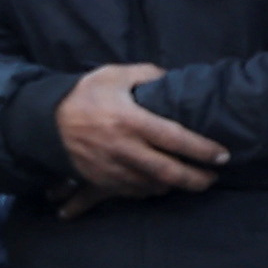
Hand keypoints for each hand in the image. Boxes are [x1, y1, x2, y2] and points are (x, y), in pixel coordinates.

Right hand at [51, 62, 223, 197]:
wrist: (44, 121)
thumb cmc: (85, 95)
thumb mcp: (115, 75)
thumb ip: (147, 75)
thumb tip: (174, 80)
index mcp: (129, 119)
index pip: (175, 138)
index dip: (203, 149)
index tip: (223, 155)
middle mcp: (122, 147)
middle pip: (168, 172)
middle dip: (196, 179)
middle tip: (212, 178)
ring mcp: (112, 168)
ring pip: (153, 186)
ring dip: (175, 185)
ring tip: (190, 179)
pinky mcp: (102, 181)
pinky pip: (134, 192)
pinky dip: (151, 189)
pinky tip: (161, 182)